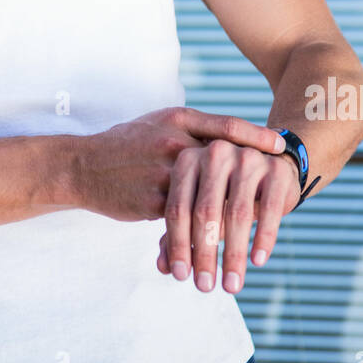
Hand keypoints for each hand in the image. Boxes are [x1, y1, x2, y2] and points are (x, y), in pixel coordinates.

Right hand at [77, 107, 288, 223]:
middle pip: (225, 165)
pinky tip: (215, 243)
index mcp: (177, 119)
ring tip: (253, 227)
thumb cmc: (124, 145)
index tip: (281, 148)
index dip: (256, 137)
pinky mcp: (153, 201)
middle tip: (279, 196)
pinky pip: (187, 220)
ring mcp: (164, 173)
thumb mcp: (156, 125)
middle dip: (252, 182)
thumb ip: (189, 131)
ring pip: (209, 198)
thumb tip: (227, 141)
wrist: (82, 166)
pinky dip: (202, 232)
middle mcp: (174, 142)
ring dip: (230, 216)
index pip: (226, 127)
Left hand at [156, 140, 299, 293]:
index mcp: (188, 160)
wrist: (272, 167)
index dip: (177, 245)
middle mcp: (216, 153)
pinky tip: (258, 261)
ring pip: (236, 214)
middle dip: (204, 255)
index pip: (178, 208)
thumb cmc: (226, 192)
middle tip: (204, 287)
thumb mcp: (200, 208)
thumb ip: (178, 234)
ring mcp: (247, 158)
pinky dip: (263, 238)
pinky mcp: (276, 169)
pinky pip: (268, 209)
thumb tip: (163, 267)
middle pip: (205, 212)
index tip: (180, 276)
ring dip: (233, 255)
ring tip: (231, 286)